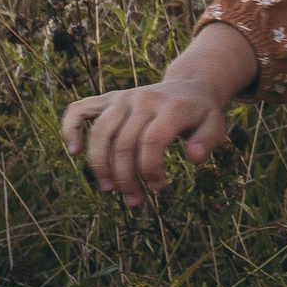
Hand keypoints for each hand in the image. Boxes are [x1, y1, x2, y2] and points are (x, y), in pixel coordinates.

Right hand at [60, 22, 258, 207]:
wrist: (189, 86)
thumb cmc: (201, 114)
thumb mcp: (216, 125)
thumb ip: (208, 140)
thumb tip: (194, 157)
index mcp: (172, 107)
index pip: (152, 141)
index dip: (150, 169)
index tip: (158, 187)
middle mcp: (143, 99)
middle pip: (124, 143)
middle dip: (126, 177)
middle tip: (134, 201)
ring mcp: (122, 97)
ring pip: (100, 133)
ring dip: (100, 165)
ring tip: (109, 189)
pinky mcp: (108, 98)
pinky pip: (79, 109)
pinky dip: (70, 128)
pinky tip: (74, 151)